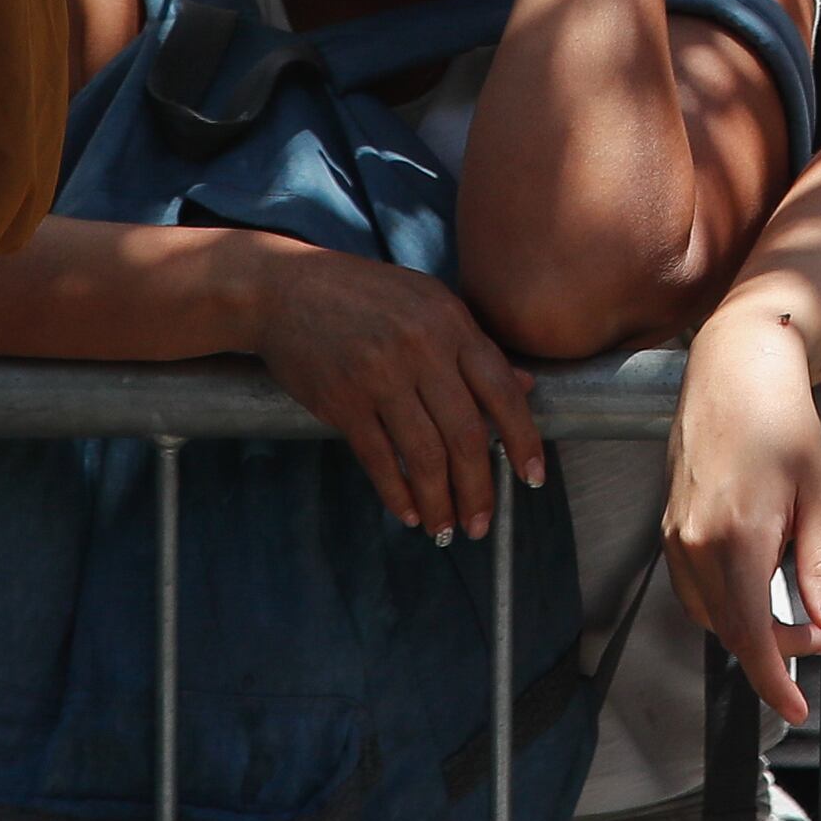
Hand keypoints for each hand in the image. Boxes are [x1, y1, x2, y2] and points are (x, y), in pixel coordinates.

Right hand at [248, 239, 550, 537]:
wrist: (286, 290)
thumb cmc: (364, 295)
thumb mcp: (428, 304)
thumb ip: (474, 347)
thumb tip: (524, 386)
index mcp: (451, 323)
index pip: (502, 390)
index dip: (523, 439)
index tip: (533, 476)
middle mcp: (421, 349)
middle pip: (465, 435)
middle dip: (478, 489)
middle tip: (480, 524)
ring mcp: (380, 376)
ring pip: (424, 456)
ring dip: (439, 502)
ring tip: (445, 529)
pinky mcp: (343, 401)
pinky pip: (379, 460)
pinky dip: (397, 494)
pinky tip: (409, 513)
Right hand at [663, 307, 820, 724]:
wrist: (734, 363)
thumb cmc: (783, 418)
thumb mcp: (818, 495)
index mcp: (735, 538)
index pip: (752, 635)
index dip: (775, 680)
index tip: (797, 709)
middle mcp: (694, 542)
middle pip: (732, 629)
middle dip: (777, 648)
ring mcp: (675, 533)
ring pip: (709, 612)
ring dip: (751, 626)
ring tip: (797, 612)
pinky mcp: (670, 523)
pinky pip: (694, 586)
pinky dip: (726, 601)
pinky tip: (759, 585)